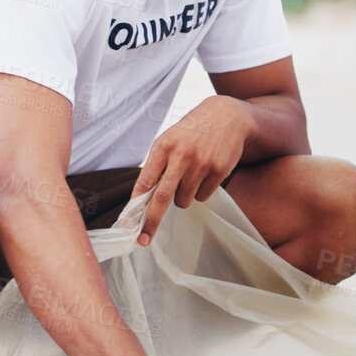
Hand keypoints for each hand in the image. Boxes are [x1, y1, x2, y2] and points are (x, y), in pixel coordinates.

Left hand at [133, 95, 252, 244]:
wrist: (227, 116)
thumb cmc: (192, 131)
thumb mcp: (170, 139)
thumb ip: (157, 165)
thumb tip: (143, 199)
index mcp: (163, 146)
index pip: (145, 181)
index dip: (135, 205)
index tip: (128, 223)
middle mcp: (181, 155)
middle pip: (162, 197)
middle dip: (151, 222)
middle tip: (143, 239)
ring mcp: (201, 164)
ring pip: (184, 200)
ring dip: (182, 197)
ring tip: (189, 177)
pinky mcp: (219, 171)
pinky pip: (202, 197)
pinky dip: (200, 192)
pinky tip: (204, 173)